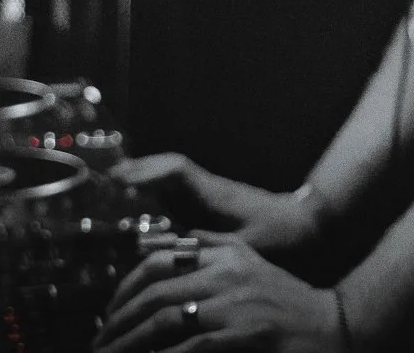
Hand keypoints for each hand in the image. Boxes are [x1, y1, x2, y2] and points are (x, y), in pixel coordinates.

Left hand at [93, 237, 343, 352]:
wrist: (333, 326)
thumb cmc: (286, 303)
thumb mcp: (248, 266)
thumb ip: (208, 252)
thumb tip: (157, 251)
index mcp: (225, 252)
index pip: (159, 260)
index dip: (125, 287)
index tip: (109, 313)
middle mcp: (228, 271)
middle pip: (156, 291)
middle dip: (119, 321)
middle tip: (101, 343)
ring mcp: (237, 302)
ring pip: (166, 319)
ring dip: (131, 343)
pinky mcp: (246, 332)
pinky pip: (191, 346)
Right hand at [109, 154, 325, 253]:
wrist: (308, 228)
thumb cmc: (285, 235)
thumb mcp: (250, 245)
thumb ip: (215, 245)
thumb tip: (178, 245)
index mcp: (215, 194)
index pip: (177, 171)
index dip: (149, 172)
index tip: (122, 180)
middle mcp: (207, 190)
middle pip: (167, 169)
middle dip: (137, 171)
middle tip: (106, 180)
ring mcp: (207, 197)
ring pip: (170, 180)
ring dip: (143, 181)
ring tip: (112, 190)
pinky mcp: (209, 209)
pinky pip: (176, 195)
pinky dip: (155, 196)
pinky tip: (140, 211)